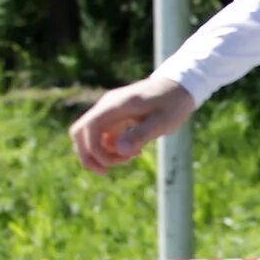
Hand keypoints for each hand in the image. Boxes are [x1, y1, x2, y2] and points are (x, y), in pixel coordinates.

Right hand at [68, 74, 197, 172]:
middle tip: (106, 171)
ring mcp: (109, 112)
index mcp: (115, 105)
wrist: (179, 87)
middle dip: (89, 156)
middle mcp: (107, 107)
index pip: (88, 128)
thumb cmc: (173, 103)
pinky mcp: (115, 118)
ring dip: (103, 154)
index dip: (93, 151)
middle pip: (80, 133)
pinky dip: (111, 149)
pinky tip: (133, 152)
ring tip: (130, 157)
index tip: (111, 165)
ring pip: (90, 137)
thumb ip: (141, 134)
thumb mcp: (162, 121)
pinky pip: (103, 137)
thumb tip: (120, 150)